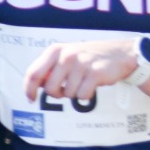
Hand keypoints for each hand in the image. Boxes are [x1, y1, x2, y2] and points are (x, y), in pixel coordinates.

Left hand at [22, 38, 137, 104]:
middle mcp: (66, 56)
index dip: (29, 89)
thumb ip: (50, 69)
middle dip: (57, 94)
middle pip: (50, 88)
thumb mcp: (66, 56)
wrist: (120, 53)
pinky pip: (82, 95)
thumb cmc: (88, 57)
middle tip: (65, 90)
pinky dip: (86, 95)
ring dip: (74, 93)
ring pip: (67, 94)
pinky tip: (92, 85)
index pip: (33, 73)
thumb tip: (36, 86)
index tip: (30, 98)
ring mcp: (81, 64)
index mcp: (55, 50)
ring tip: (83, 82)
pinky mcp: (95, 73)